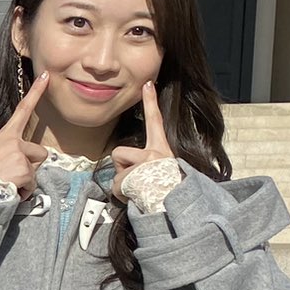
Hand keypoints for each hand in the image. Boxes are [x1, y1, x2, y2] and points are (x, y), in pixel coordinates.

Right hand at [0, 69, 49, 194]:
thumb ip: (6, 151)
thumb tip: (16, 160)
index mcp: (5, 136)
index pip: (23, 109)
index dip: (36, 92)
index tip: (46, 77)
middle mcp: (14, 142)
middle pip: (40, 152)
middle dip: (32, 165)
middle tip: (13, 174)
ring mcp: (20, 156)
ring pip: (36, 170)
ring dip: (26, 179)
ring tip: (8, 183)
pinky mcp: (24, 170)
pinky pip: (32, 184)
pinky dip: (24, 191)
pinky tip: (10, 190)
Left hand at [109, 81, 175, 200]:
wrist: (173, 206)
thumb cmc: (167, 193)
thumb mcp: (160, 173)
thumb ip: (145, 165)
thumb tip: (129, 171)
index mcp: (162, 150)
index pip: (155, 121)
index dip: (151, 101)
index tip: (148, 83)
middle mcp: (155, 153)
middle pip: (119, 153)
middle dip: (120, 169)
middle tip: (137, 181)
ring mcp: (145, 163)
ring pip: (116, 172)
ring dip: (122, 185)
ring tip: (139, 191)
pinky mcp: (136, 174)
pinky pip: (116, 185)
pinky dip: (121, 194)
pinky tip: (136, 197)